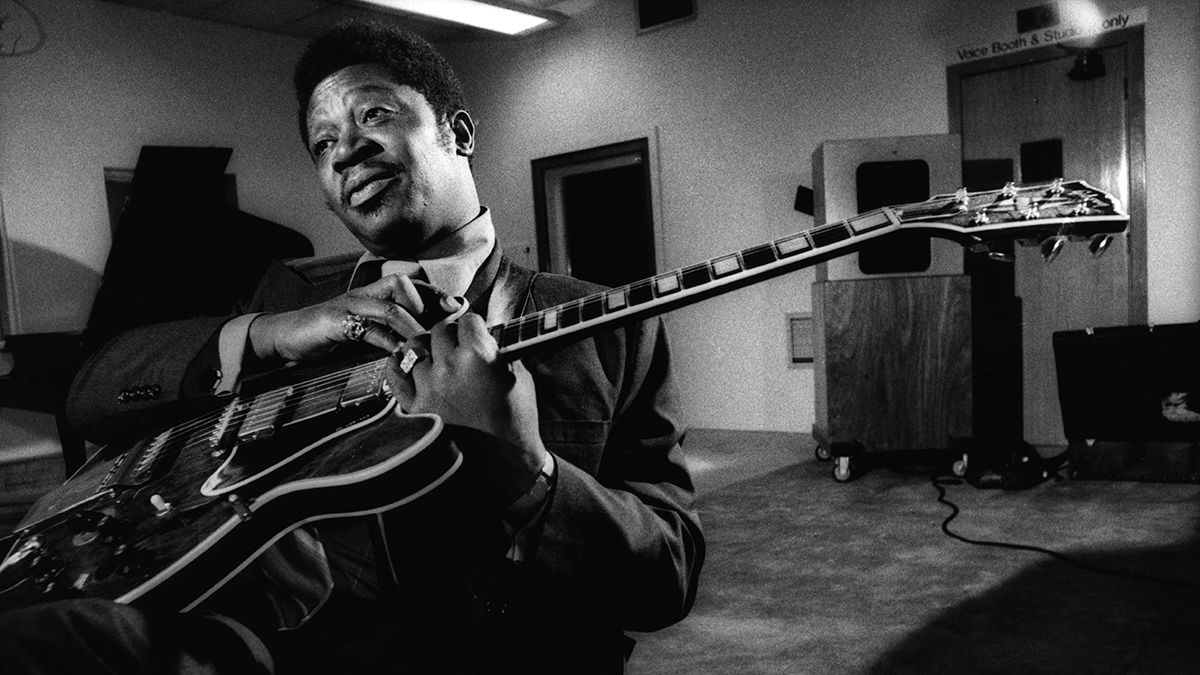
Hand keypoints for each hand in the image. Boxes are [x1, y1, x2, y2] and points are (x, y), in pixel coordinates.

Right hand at [249, 274, 460, 362]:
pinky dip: (388, 343)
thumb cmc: (328, 336)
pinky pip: (368, 329)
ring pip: (391, 307)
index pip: (410, 284)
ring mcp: (349, 305)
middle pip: (402, 285)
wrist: (286, 337)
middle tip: (446, 326)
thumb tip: (422, 345)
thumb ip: (389, 333)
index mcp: (372, 294)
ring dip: (413, 327)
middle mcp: (364, 294)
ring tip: (428, 346)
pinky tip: (400, 356)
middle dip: (428, 303)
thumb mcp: (363, 333)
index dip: (435, 294)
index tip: (458, 309)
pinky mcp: (336, 321)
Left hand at [386, 313, 548, 505]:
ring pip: (414, 347)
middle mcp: (450, 367)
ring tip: (437, 357)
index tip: (476, 332)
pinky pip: (395, 375)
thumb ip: (500, 352)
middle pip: (439, 330)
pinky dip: (399, 365)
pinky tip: (408, 365)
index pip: (468, 320)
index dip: (474, 326)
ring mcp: (428, 387)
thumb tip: (488, 337)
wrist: (504, 466)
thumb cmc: (516, 424)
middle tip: (458, 345)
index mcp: (479, 356)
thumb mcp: (520, 378)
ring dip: (427, 349)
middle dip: (451, 334)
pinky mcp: (414, 407)